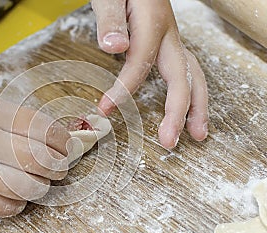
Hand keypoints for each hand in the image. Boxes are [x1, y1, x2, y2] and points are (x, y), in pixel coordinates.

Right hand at [0, 90, 69, 216]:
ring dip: (41, 187)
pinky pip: (0, 207)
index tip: (67, 145)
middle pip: (38, 160)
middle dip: (58, 166)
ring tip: (40, 182)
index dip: (61, 140)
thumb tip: (47, 135)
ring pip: (24, 187)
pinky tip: (17, 197)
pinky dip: (17, 204)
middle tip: (59, 167)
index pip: (40, 128)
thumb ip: (12, 119)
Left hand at [92, 0, 207, 148]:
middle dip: (178, 112)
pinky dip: (190, 94)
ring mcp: (173, 41)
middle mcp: (169, 35)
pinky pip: (185, 72)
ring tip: (198, 133)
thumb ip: (111, 19)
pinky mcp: (169, 45)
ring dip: (197, 107)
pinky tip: (187, 109)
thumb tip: (114, 46)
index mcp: (153, 24)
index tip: (106, 109)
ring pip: (193, 76)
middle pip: (183, 77)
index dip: (124, 89)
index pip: (140, 63)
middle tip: (170, 141)